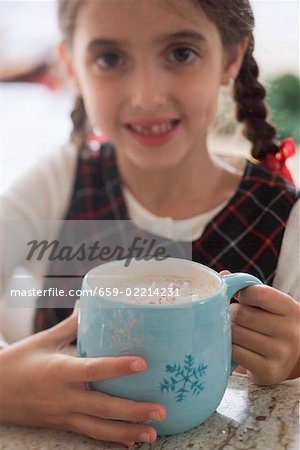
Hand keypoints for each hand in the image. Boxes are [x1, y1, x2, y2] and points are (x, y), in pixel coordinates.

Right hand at [0, 307, 165, 444]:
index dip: (118, 367)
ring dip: (127, 432)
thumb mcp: (43, 341)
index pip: (93, 370)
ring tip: (152, 433)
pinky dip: (110, 439)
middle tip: (161, 411)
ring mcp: (64, 415)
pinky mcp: (62, 424)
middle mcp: (64, 397)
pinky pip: (89, 434)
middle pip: (103, 407)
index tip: (143, 363)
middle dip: (133, 411)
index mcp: (60, 372)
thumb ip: (70, 326)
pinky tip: (128, 442)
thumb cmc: (17, 363)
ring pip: (99, 428)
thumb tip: (88, 304)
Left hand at [230, 284, 299, 383]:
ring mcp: (280, 353)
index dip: (241, 293)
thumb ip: (249, 289)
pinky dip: (229, 348)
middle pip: (241, 314)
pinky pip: (235, 353)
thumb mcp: (271, 304)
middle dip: (231, 314)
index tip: (238, 297)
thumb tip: (223, 275)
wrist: (292, 358)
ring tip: (235, 331)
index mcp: (290, 309)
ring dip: (227, 331)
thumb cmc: (274, 324)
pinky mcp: (268, 371)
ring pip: (235, 334)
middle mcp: (289, 331)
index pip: (258, 294)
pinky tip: (236, 346)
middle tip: (233, 317)